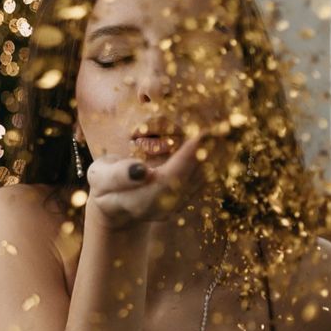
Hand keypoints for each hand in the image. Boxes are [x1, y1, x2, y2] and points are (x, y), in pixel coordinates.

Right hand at [85, 122, 232, 230]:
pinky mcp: (187, 197)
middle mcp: (166, 206)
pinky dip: (217, 158)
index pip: (171, 177)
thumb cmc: (103, 186)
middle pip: (194, 177)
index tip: (201, 131)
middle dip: (210, 151)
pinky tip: (226, 140)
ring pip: (204, 177)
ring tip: (231, 127)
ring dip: (219, 153)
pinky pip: (206, 176)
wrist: (114, 207)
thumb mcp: (99, 180)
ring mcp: (178, 204)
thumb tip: (141, 171)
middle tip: (226, 123)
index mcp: (143, 200)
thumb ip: (118, 176)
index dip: (187, 156)